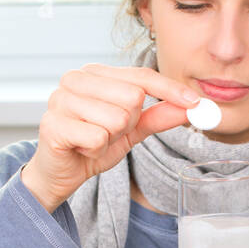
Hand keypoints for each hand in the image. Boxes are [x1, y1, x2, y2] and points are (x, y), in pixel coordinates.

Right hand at [22, 63, 201, 210]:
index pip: (141, 76)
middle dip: (127, 125)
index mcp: (95, 73)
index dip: (169, 90)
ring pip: (116, 119)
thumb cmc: (92, 145)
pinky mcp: (53, 124)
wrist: (60, 173)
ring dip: (110, 140)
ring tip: (93, 141)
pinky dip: (96, 151)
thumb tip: (191, 107)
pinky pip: (97, 138)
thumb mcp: (131, 130)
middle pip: (131, 98)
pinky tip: (81, 149)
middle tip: (108, 134)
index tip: (195, 103)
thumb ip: (158, 116)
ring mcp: (61, 99)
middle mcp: (75, 78)